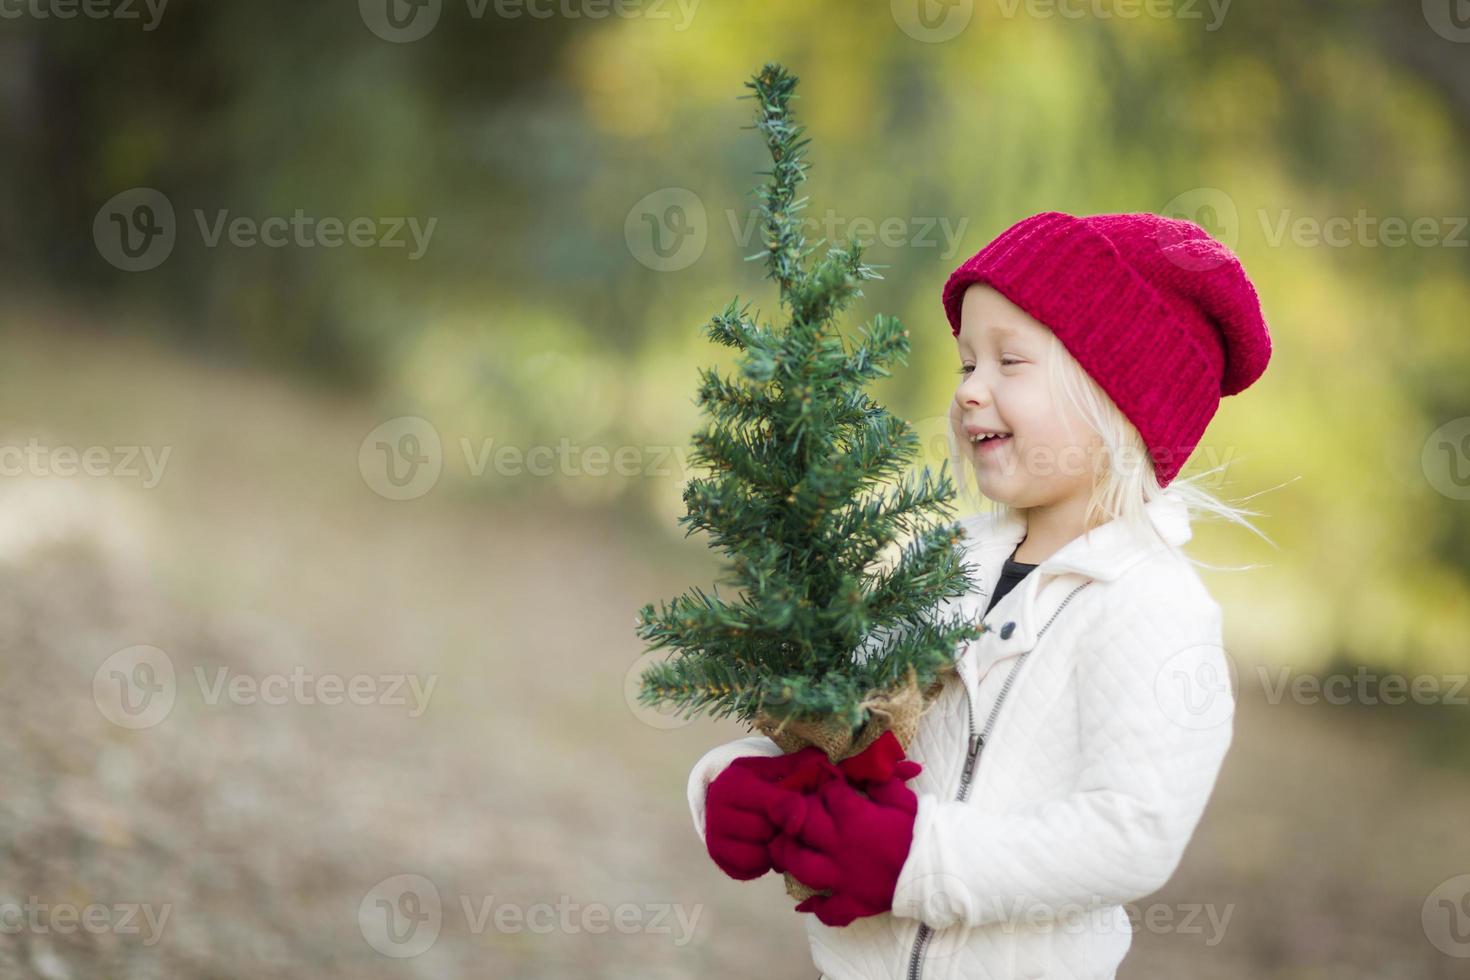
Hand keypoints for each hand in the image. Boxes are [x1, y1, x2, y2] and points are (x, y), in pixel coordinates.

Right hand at [704, 747, 835, 880]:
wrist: (724, 799)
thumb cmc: (756, 783)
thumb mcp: (772, 769)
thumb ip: (796, 767)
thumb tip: (820, 762)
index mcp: (733, 784)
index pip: (773, 805)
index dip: (795, 810)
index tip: (804, 812)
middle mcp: (717, 810)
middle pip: (766, 831)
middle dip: (782, 829)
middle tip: (789, 824)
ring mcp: (715, 837)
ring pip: (759, 854)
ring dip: (774, 849)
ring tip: (777, 835)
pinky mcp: (719, 858)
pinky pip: (750, 869)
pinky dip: (763, 863)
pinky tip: (765, 848)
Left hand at [770, 762, 920, 926]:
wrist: (941, 870)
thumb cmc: (922, 832)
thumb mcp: (902, 798)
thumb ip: (879, 783)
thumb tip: (864, 771)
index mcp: (853, 816)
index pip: (827, 794)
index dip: (825, 787)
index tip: (828, 787)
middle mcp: (839, 845)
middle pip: (801, 826)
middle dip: (791, 815)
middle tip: (789, 813)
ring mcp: (843, 876)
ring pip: (802, 867)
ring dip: (790, 857)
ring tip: (785, 850)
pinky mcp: (853, 902)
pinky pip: (829, 910)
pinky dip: (819, 909)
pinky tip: (812, 903)